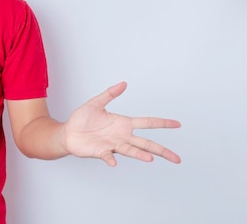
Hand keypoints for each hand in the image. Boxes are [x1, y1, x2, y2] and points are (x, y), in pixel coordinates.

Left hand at [63, 81, 180, 166]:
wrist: (68, 132)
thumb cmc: (82, 119)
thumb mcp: (95, 103)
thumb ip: (109, 94)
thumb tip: (123, 83)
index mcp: (123, 123)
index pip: (147, 123)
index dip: (162, 123)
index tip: (178, 124)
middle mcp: (122, 136)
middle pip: (146, 143)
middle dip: (162, 150)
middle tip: (177, 158)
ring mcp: (113, 145)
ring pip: (131, 151)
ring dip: (140, 155)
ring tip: (150, 159)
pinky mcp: (101, 152)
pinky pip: (108, 156)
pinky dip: (111, 159)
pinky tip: (114, 162)